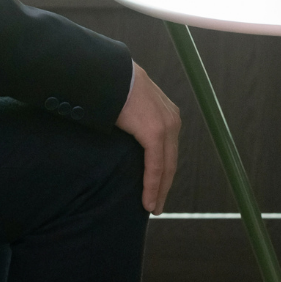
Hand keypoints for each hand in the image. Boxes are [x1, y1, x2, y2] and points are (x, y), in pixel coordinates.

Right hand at [115, 62, 180, 213]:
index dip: (163, 172)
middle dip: (164, 186)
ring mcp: (166, 126)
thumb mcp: (132, 105)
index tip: (158, 189)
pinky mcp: (155, 132)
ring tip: (152, 208)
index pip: (168, 150)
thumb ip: (137, 121)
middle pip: (170, 161)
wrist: (109, 73)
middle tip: (156, 206)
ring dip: (159, 191)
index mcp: (168, 114)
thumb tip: (128, 134)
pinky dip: (152, 185)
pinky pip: (156, 166)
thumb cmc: (114, 87)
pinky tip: (148, 201)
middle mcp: (172, 120)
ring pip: (165, 168)